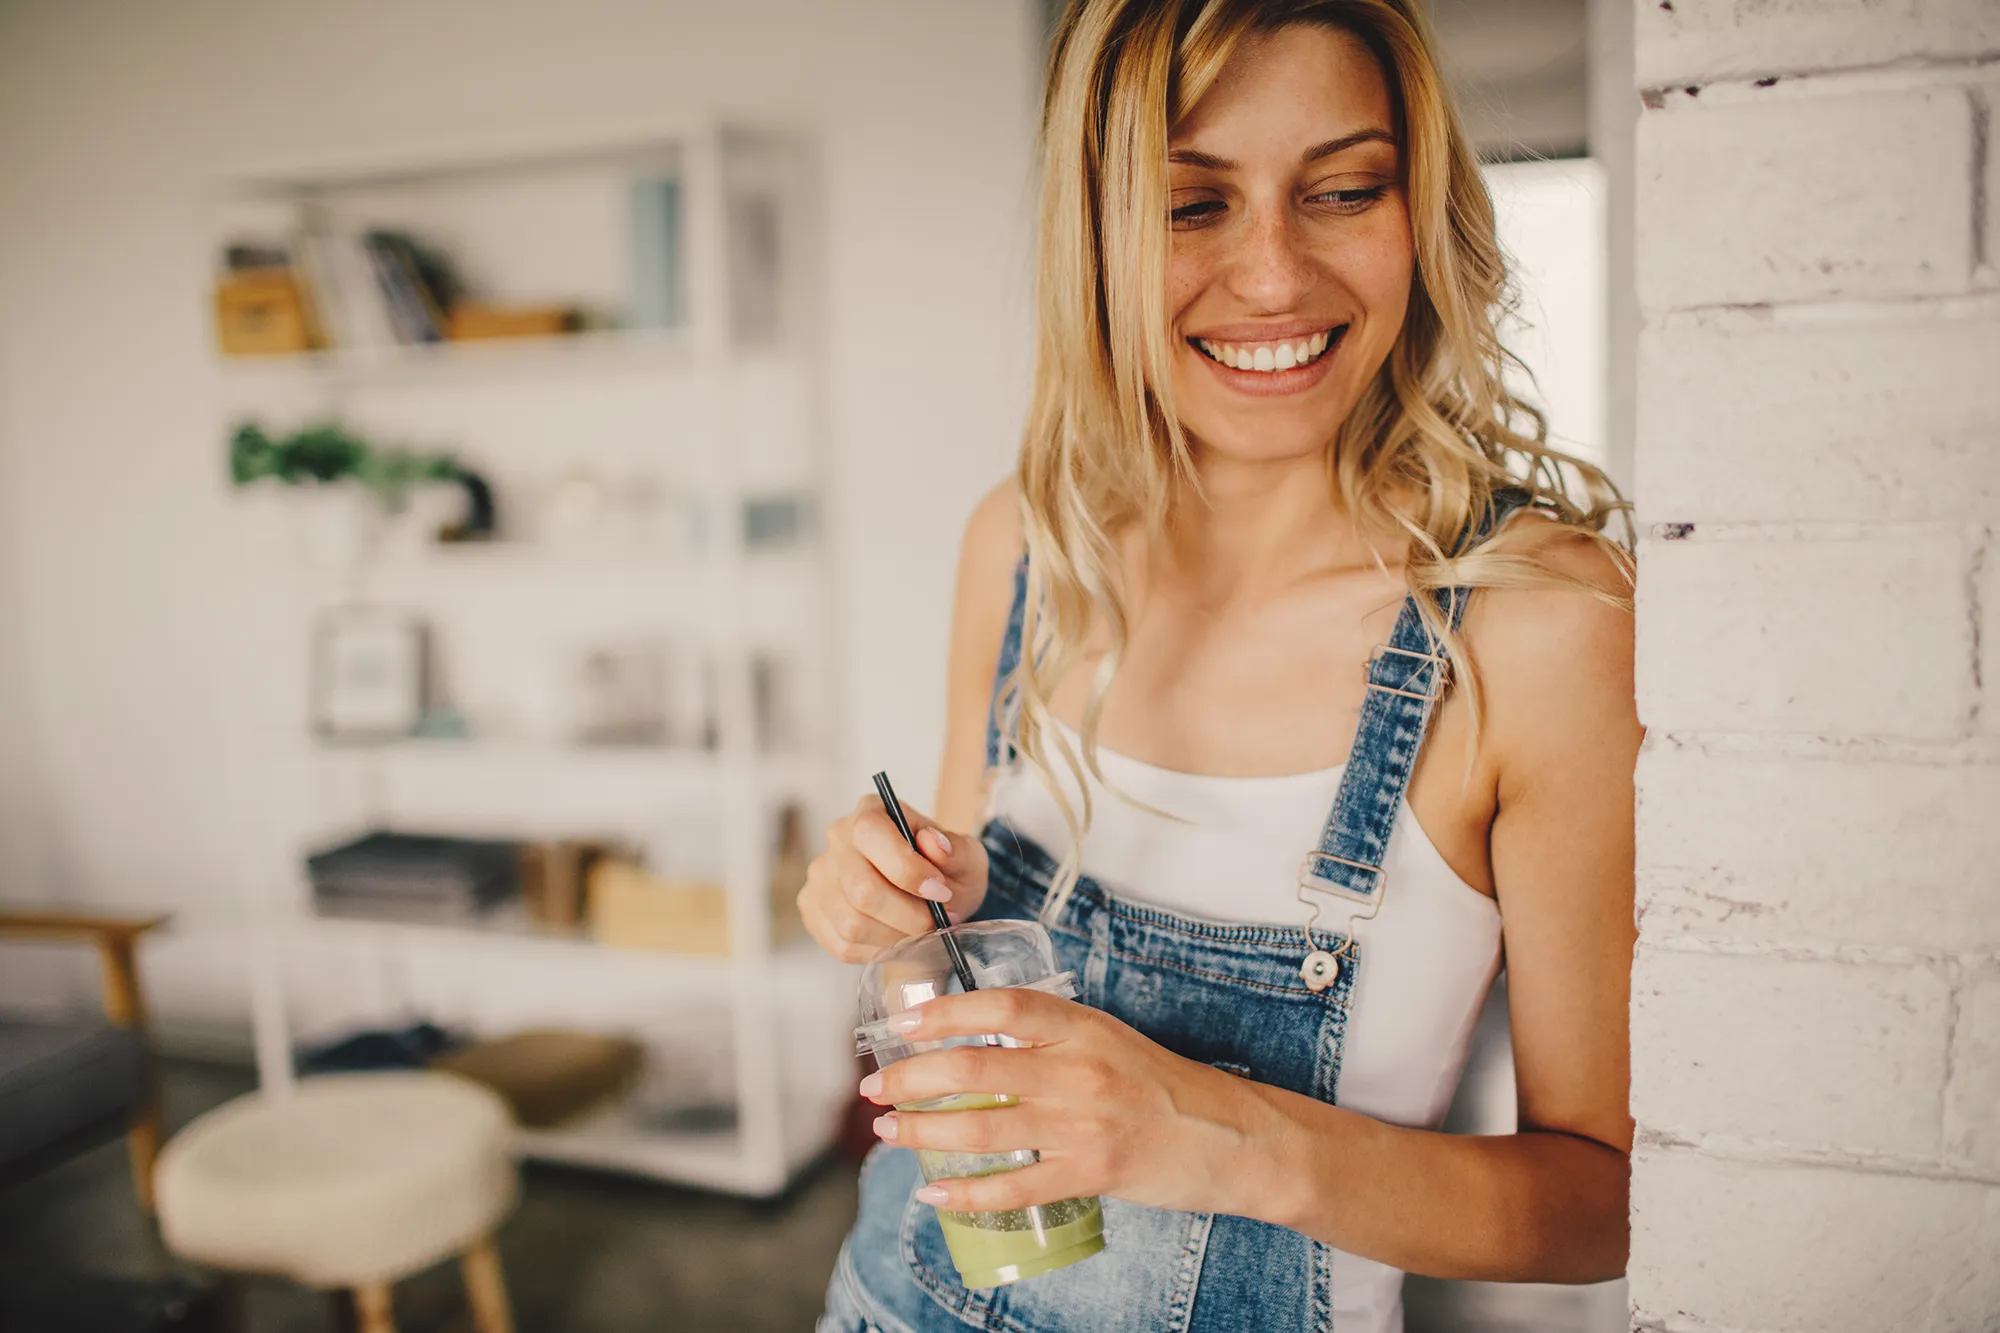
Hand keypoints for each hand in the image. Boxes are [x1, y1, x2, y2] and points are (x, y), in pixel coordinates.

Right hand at [798, 794, 988, 963]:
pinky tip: (896, 937)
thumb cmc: (946, 871)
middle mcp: (837, 840)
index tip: (940, 892)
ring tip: (917, 931)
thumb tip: (934, 843)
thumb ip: (956, 850)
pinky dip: (878, 950)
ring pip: (851, 923)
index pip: (870, 834)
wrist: (931, 894)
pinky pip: (842, 944)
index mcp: (871, 812)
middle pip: (861, 889)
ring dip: (895, 937)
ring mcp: (821, 877)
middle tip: (935, 921)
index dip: (907, 870)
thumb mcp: (966, 857)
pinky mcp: (814, 910)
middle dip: (908, 915)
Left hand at [859, 987, 1261, 1216]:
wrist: (1232, 1137)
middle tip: (876, 1086)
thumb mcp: (1110, 1042)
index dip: (944, 1013)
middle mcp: (1080, 1069)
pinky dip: (968, 1192)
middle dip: (912, 1077)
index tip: (902, 1024)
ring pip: (984, 1126)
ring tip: (890, 1132)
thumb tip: (979, 1043)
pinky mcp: (1092, 1172)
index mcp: (1084, 1027)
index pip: (1001, 1008)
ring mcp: (1085, 1123)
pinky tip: (934, 1191)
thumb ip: (1053, 1039)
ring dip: (925, 1130)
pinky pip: (1016, 1185)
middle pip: (975, 1067)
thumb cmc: (1164, 1087)